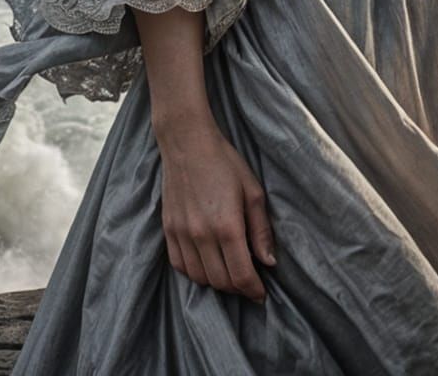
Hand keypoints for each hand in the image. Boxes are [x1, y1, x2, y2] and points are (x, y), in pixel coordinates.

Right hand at [155, 117, 276, 302]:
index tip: (261, 294)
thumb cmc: (225, 162)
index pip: (241, 275)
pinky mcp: (168, 230)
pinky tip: (207, 263)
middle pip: (221, 281)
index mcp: (227, 225)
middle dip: (238, 288)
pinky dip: (195, 272)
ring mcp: (182, 234)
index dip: (254, 290)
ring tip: (229, 271)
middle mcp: (202, 235)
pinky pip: (180, 266)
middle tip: (249, 282)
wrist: (188, 143)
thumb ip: (261, 230)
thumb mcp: (253, 191)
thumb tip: (269, 262)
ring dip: (217, 282)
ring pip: (199, 278)